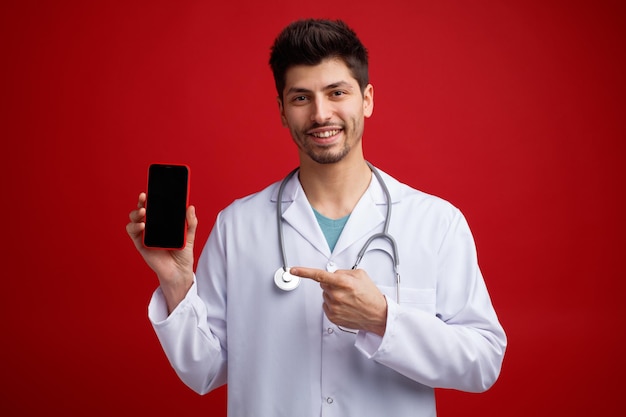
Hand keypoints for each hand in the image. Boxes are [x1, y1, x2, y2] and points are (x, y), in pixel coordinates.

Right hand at [126, 192, 197, 312]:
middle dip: (142, 201)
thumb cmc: (183, 253)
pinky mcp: (140, 244)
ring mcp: (145, 234)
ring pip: (134, 218)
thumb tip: (190, 207)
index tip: (154, 188)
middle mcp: (152, 226)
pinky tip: (142, 226)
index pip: (156, 206)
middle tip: (145, 196)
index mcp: (163, 222)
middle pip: (143, 209)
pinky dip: (135, 227)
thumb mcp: (189, 236)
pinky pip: (133, 232)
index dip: (153, 197)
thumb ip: (190, 222)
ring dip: (136, 213)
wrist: (178, 272)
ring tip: (143, 211)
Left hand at [290, 267, 387, 335]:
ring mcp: (334, 307)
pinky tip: (345, 306)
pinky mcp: (333, 317)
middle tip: (346, 288)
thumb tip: (332, 274)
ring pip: (325, 295)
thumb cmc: (371, 296)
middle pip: (323, 285)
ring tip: (349, 299)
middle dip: (332, 284)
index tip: (293, 270)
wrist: (378, 315)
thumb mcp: (360, 275)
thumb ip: (343, 272)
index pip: (319, 275)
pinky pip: (326, 305)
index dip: (304, 272)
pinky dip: (333, 304)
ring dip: (333, 295)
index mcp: (343, 283)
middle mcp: (337, 295)